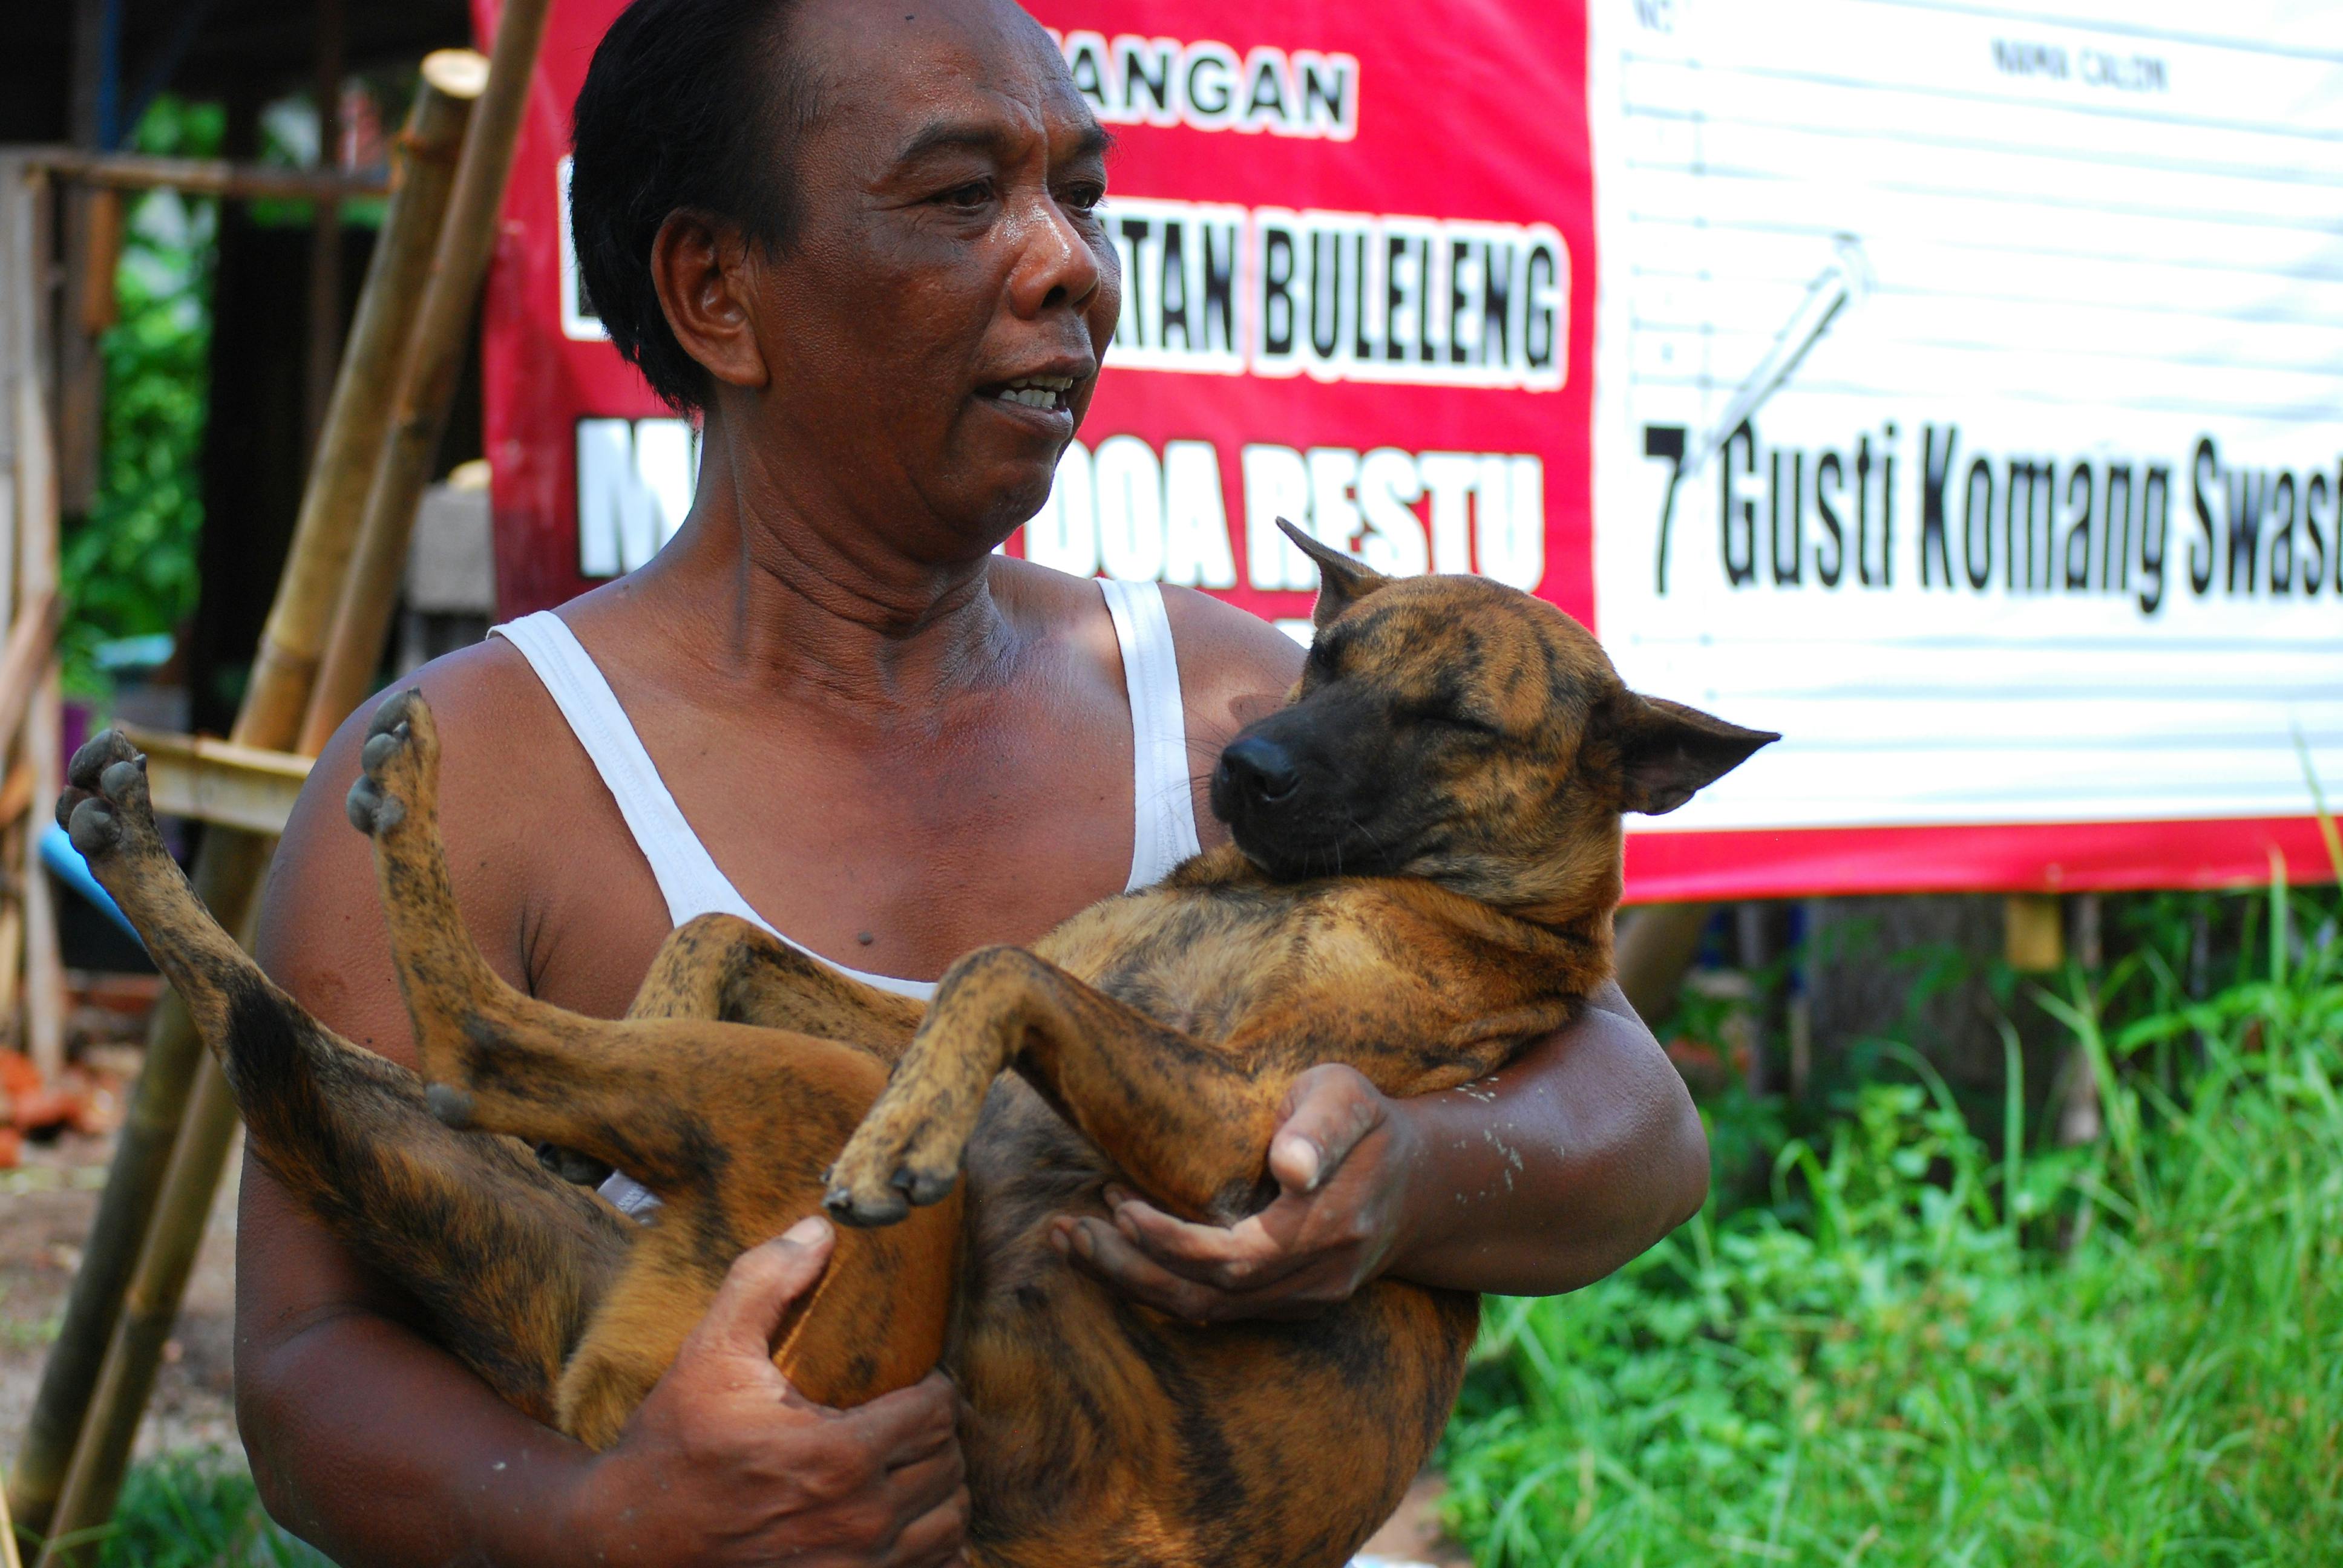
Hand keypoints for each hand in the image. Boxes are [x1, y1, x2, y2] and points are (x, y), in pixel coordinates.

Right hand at [570, 1216, 969, 1565]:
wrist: (628, 1538)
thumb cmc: (673, 1445)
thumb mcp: (709, 1353)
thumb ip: (764, 1282)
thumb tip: (819, 1227)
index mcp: (839, 1455)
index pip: (936, 1411)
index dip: (932, 1386)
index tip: (912, 1377)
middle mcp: (859, 1518)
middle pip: (948, 1463)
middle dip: (938, 1433)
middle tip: (911, 1414)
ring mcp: (856, 1566)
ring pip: (948, 1519)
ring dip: (940, 1487)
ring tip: (912, 1461)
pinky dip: (933, 1543)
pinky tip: (908, 1518)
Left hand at [1052, 1064, 1420, 1322]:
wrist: (1419, 1181)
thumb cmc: (1367, 1121)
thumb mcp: (1349, 1098)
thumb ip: (1321, 1127)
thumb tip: (1290, 1167)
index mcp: (1331, 1227)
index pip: (1236, 1256)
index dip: (1172, 1241)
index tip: (1118, 1204)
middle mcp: (1318, 1278)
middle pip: (1209, 1296)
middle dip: (1130, 1266)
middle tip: (1066, 1230)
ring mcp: (1304, 1300)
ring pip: (1205, 1311)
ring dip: (1133, 1281)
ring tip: (1070, 1242)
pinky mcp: (1287, 1304)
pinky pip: (1214, 1309)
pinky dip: (1159, 1284)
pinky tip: (1114, 1251)